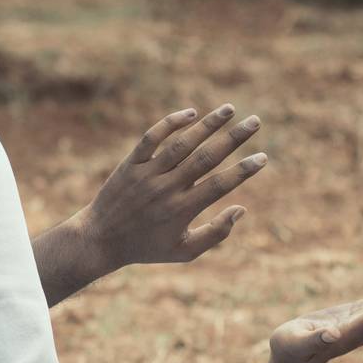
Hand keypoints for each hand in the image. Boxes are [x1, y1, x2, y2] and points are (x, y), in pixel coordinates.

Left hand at [77, 104, 267, 268]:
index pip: (220, 185)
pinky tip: (191, 114)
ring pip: (181, 143)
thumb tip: (240, 209)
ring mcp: (147, 174)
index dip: (243, 171)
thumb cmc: (145, 248)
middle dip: (234, 139)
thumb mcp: (183, 252)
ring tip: (230, 109)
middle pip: (206, 158)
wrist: (99, 240)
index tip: (263, 157)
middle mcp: (166, 189)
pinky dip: (170, 123)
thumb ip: (215, 234)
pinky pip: (151, 138)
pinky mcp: (130, 164)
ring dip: (208, 124)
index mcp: (182, 210)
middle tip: (256, 122)